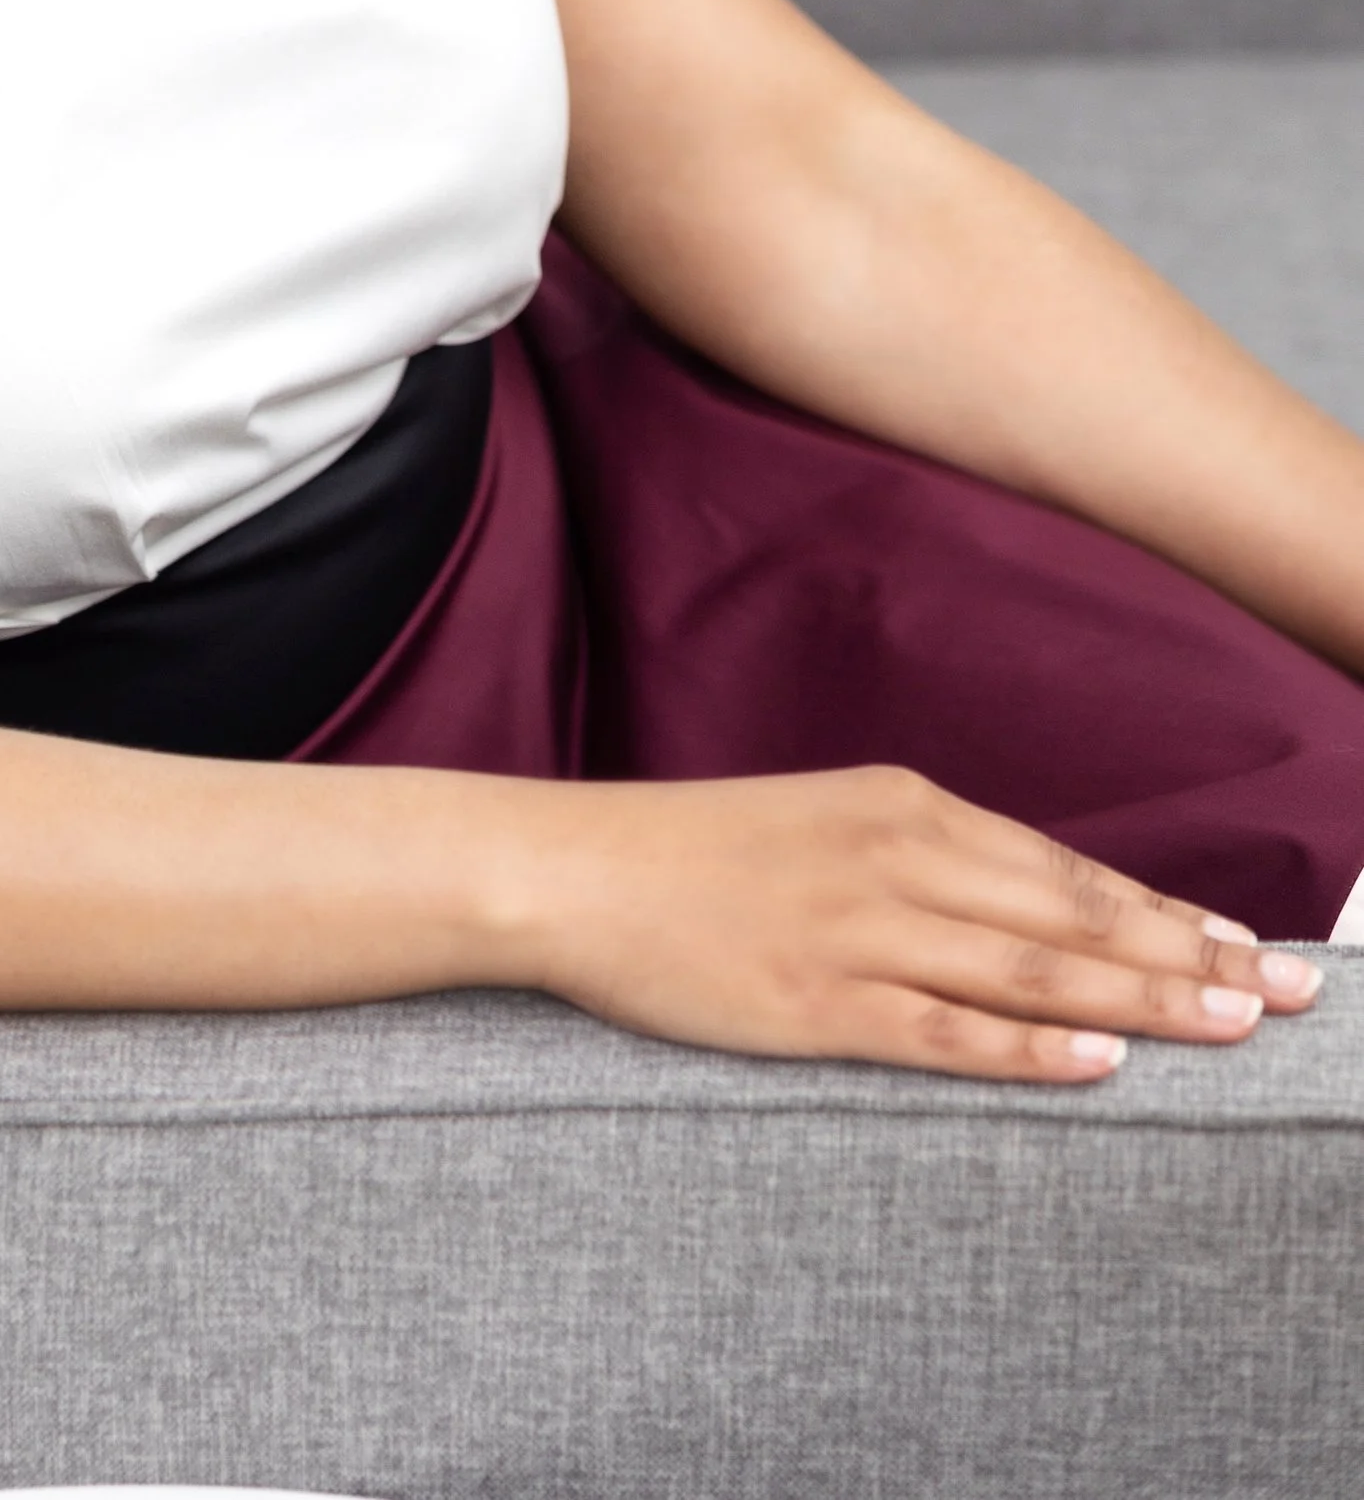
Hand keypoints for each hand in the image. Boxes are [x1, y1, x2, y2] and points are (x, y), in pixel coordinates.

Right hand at [502, 763, 1325, 1078]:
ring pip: (1030, 970)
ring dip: (1142, 998)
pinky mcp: (818, 1001)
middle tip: (1286, 994)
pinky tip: (1096, 1060)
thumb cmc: (698, 851)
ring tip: (1230, 1024)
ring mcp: (860, 931)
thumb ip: (920, 855)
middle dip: (1190, 957)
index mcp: (903, 805)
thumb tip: (1026, 902)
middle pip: (1072, 916)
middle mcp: (898, 858)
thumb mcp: (827, 819)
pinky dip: (1027, 1046)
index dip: (1167, 914)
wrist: (577, 868)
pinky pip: (943, 1029)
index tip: (1250, 946)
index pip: (1066, 870)